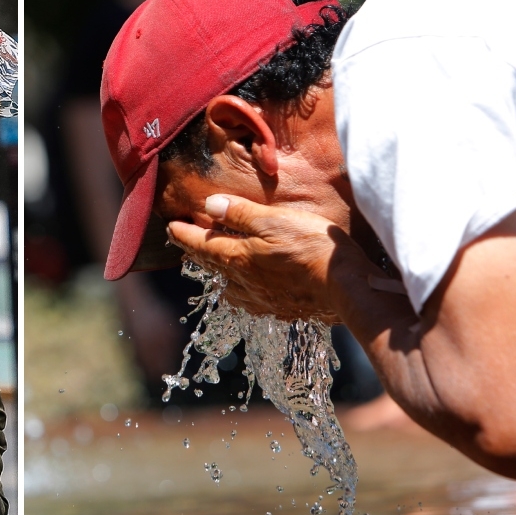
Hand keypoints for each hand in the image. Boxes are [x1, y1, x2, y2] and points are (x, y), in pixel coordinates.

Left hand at [166, 195, 367, 322]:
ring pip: (227, 284)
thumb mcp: (274, 220)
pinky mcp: (280, 308)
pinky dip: (237, 290)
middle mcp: (243, 282)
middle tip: (183, 241)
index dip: (184, 234)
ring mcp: (261, 298)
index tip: (170, 227)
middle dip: (195, 251)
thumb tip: (209, 206)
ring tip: (211, 262)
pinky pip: (247, 299)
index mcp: (238, 258)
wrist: (344, 288)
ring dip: (216, 271)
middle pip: (211, 264)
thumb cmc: (312, 248)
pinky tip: (242, 289)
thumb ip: (240, 214)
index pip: (201, 244)